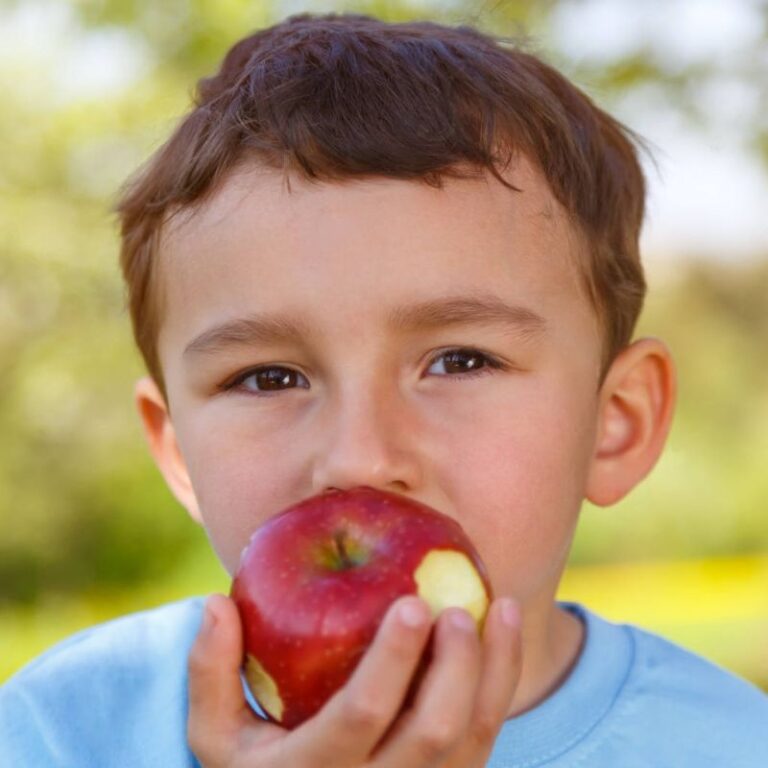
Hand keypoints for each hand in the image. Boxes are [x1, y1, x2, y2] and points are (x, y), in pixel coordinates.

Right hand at [187, 592, 521, 767]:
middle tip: (454, 606)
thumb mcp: (215, 735)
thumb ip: (210, 673)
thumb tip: (215, 603)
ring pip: (473, 741)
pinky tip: (503, 632)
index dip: (392, 661)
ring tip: (500, 607)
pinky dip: (502, 684)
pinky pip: (486, 739)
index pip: (362, 717)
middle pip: (432, 733)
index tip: (412, 602)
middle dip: (454, 666)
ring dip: (494, 671)